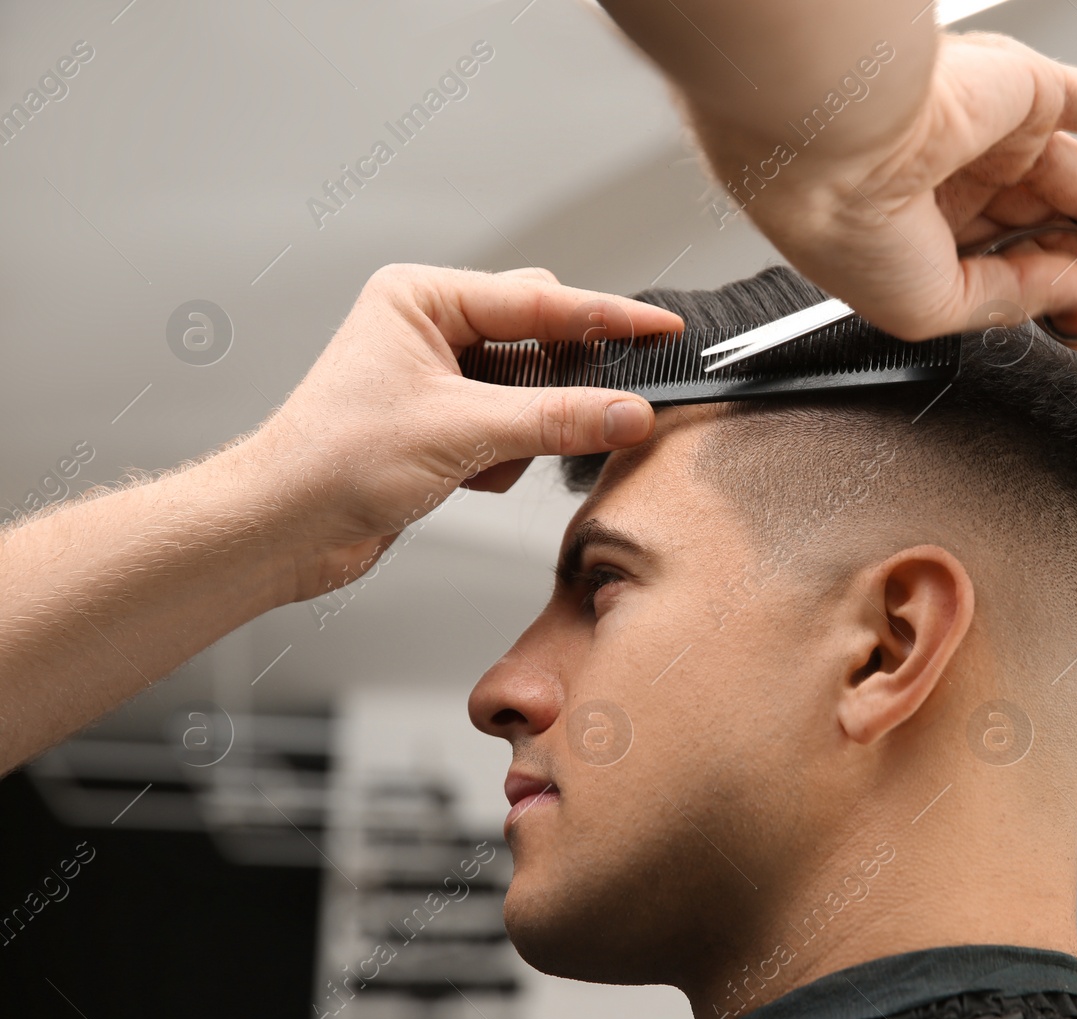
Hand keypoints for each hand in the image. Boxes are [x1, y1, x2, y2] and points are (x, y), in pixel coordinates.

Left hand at [240, 264, 681, 602]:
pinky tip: (469, 478)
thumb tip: (629, 411)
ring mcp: (437, 378)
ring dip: (526, 432)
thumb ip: (557, 420)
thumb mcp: (462, 433)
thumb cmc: (332, 461)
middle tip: (606, 406)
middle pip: (540, 339)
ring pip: (531, 390)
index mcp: (422, 299)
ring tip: (489, 460)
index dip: (609, 317)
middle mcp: (429, 329)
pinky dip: (506, 457)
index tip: (664, 329)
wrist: (281, 529)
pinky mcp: (442, 425)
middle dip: (561, 385)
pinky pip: (512, 428)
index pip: (540, 300)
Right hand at [723, 32, 1076, 341]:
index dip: (1062, 302)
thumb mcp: (933, 306)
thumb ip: (1012, 302)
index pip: (1010, 274)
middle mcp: (956, 184)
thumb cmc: (847, 224)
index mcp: (920, 238)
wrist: (835, 139)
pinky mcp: (1022, 89)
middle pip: (1058, 231)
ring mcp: (992, 135)